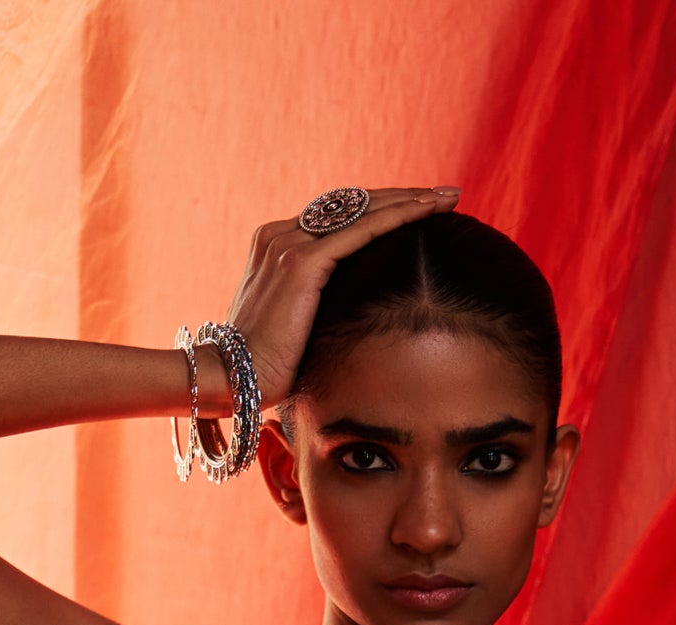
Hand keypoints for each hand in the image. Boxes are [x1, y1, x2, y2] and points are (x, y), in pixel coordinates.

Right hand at [225, 187, 460, 407]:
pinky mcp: (301, 262)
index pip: (338, 216)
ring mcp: (288, 244)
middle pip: (353, 203)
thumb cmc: (261, 370)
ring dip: (408, 200)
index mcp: (275, 245)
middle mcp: (280, 234)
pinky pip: (359, 230)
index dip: (381, 209)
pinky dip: (395, 218)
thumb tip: (347, 325)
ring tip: (447, 197)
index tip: (419, 209)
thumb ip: (313, 310)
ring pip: (360, 209)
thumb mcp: (291, 330)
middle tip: (445, 193)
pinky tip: (425, 213)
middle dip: (402, 196)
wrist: (228, 380)